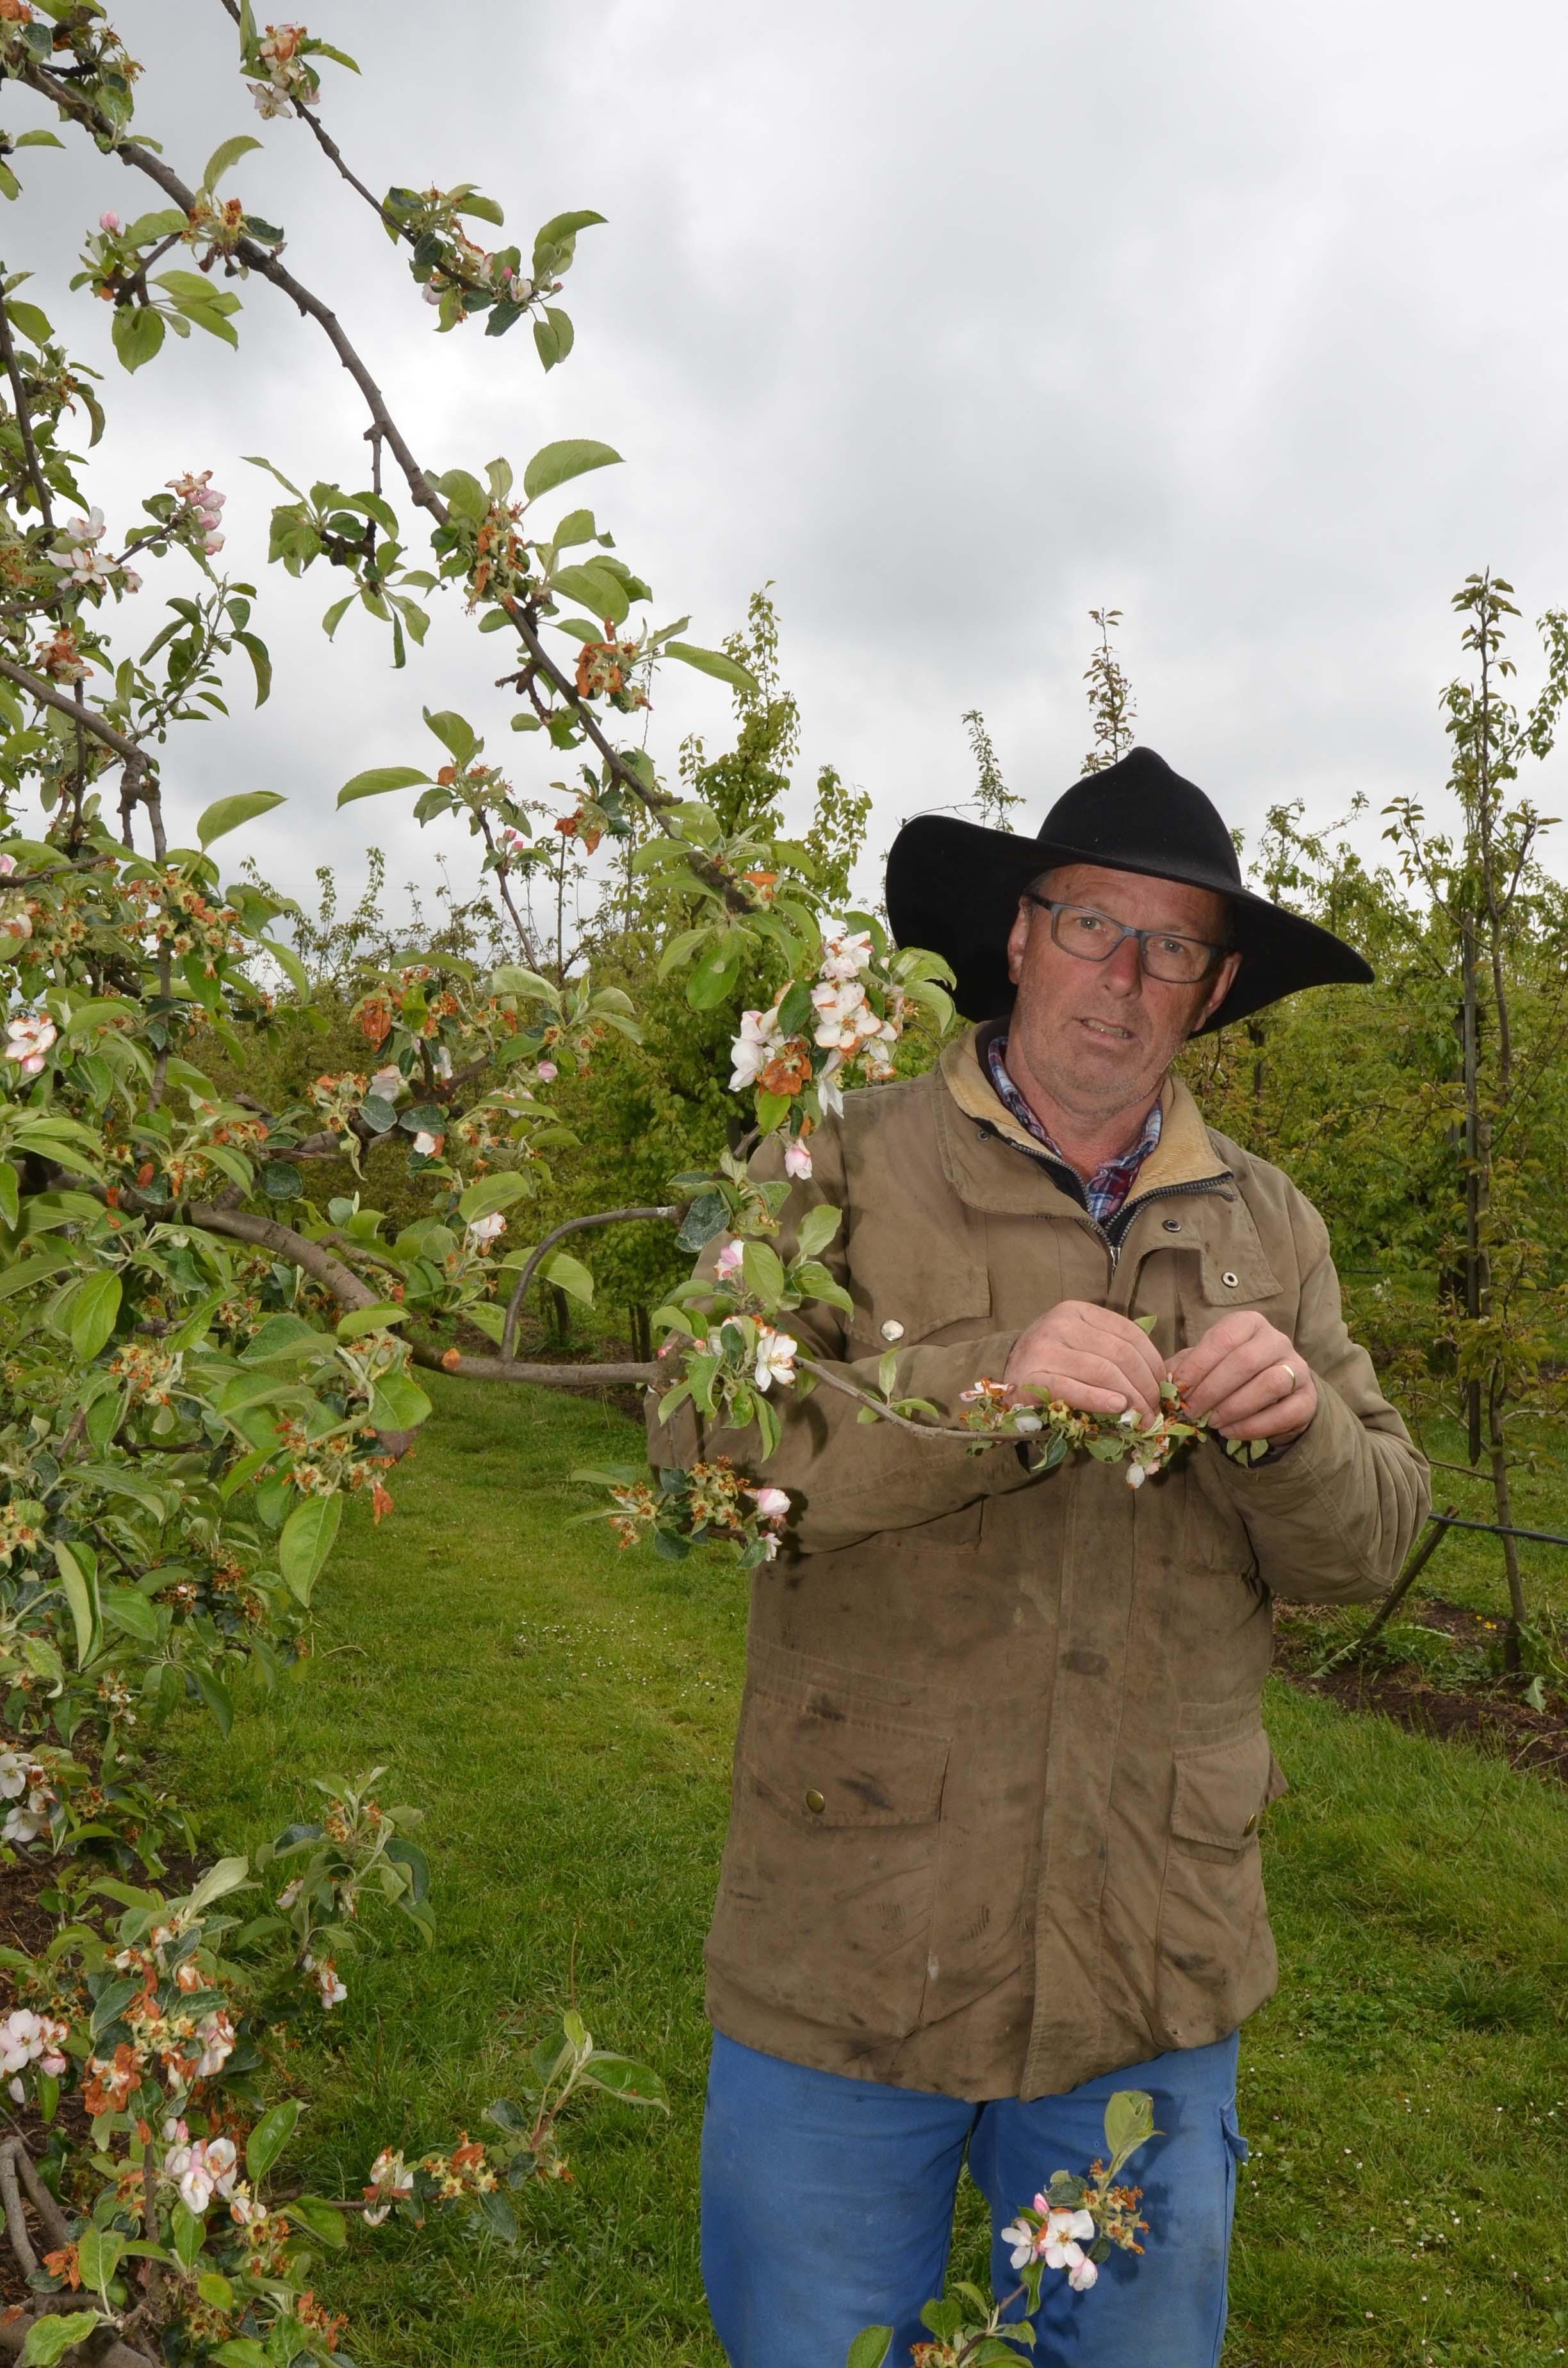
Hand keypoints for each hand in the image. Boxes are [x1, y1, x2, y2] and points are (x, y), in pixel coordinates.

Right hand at [1003, 1300, 1167, 1421]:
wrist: (1007, 1380)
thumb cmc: (1052, 1365)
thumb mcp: (1081, 1346)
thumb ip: (1113, 1352)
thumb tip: (1159, 1379)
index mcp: (1076, 1311)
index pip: (1129, 1333)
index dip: (1153, 1363)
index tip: (1163, 1387)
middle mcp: (1059, 1324)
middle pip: (1120, 1354)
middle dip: (1146, 1386)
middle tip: (1156, 1411)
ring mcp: (1043, 1349)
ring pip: (1104, 1371)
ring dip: (1132, 1398)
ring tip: (1143, 1419)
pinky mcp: (1032, 1377)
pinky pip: (1075, 1389)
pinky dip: (1100, 1400)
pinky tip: (1118, 1408)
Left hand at [1166, 1311, 1317, 1443]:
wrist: (1271, 1397)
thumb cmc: (1229, 1375)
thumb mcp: (1204, 1365)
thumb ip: (1184, 1369)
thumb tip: (1164, 1383)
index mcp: (1249, 1324)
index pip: (1223, 1338)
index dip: (1199, 1364)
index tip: (1179, 1387)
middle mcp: (1277, 1340)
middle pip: (1246, 1361)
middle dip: (1213, 1389)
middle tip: (1192, 1410)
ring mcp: (1298, 1368)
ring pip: (1270, 1384)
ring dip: (1235, 1407)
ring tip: (1212, 1422)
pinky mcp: (1307, 1399)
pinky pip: (1284, 1413)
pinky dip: (1253, 1426)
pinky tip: (1230, 1432)